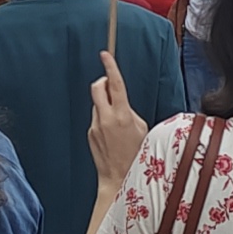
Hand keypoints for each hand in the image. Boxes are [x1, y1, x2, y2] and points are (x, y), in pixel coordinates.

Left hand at [88, 70, 150, 193]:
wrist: (119, 178)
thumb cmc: (136, 156)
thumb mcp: (142, 128)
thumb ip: (130, 111)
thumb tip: (122, 102)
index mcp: (122, 115)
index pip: (115, 84)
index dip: (110, 66)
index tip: (105, 54)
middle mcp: (105, 118)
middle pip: (98, 87)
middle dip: (104, 82)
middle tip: (112, 87)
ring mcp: (95, 126)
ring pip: (98, 104)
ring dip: (106, 105)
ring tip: (118, 123)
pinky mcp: (90, 133)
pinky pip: (96, 118)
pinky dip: (104, 120)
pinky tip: (113, 134)